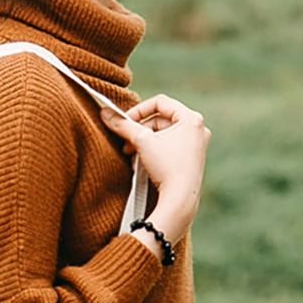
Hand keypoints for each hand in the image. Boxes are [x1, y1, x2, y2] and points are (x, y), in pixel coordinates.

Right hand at [98, 94, 209, 243]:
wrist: (180, 200)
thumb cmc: (166, 167)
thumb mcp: (141, 141)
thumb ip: (122, 125)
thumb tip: (104, 112)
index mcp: (191, 118)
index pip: (160, 102)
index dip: (139, 109)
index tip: (125, 122)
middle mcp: (198, 129)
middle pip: (160, 119)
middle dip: (139, 130)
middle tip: (125, 142)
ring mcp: (196, 145)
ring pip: (162, 134)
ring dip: (143, 141)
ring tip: (130, 154)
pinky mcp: (191, 159)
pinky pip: (168, 146)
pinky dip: (153, 150)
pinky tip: (140, 162)